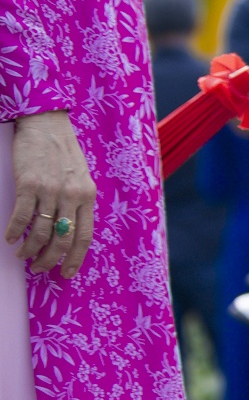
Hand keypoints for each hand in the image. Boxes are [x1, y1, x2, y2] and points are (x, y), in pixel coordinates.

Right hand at [6, 110, 94, 278]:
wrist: (47, 126)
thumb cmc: (63, 153)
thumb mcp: (81, 179)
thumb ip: (78, 202)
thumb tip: (69, 229)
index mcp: (88, 197)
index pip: (84, 236)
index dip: (75, 258)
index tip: (66, 273)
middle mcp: (72, 196)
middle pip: (63, 239)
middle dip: (50, 259)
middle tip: (39, 268)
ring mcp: (51, 191)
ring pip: (41, 232)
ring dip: (30, 249)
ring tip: (23, 256)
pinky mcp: (29, 184)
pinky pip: (22, 216)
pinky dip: (14, 231)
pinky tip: (10, 238)